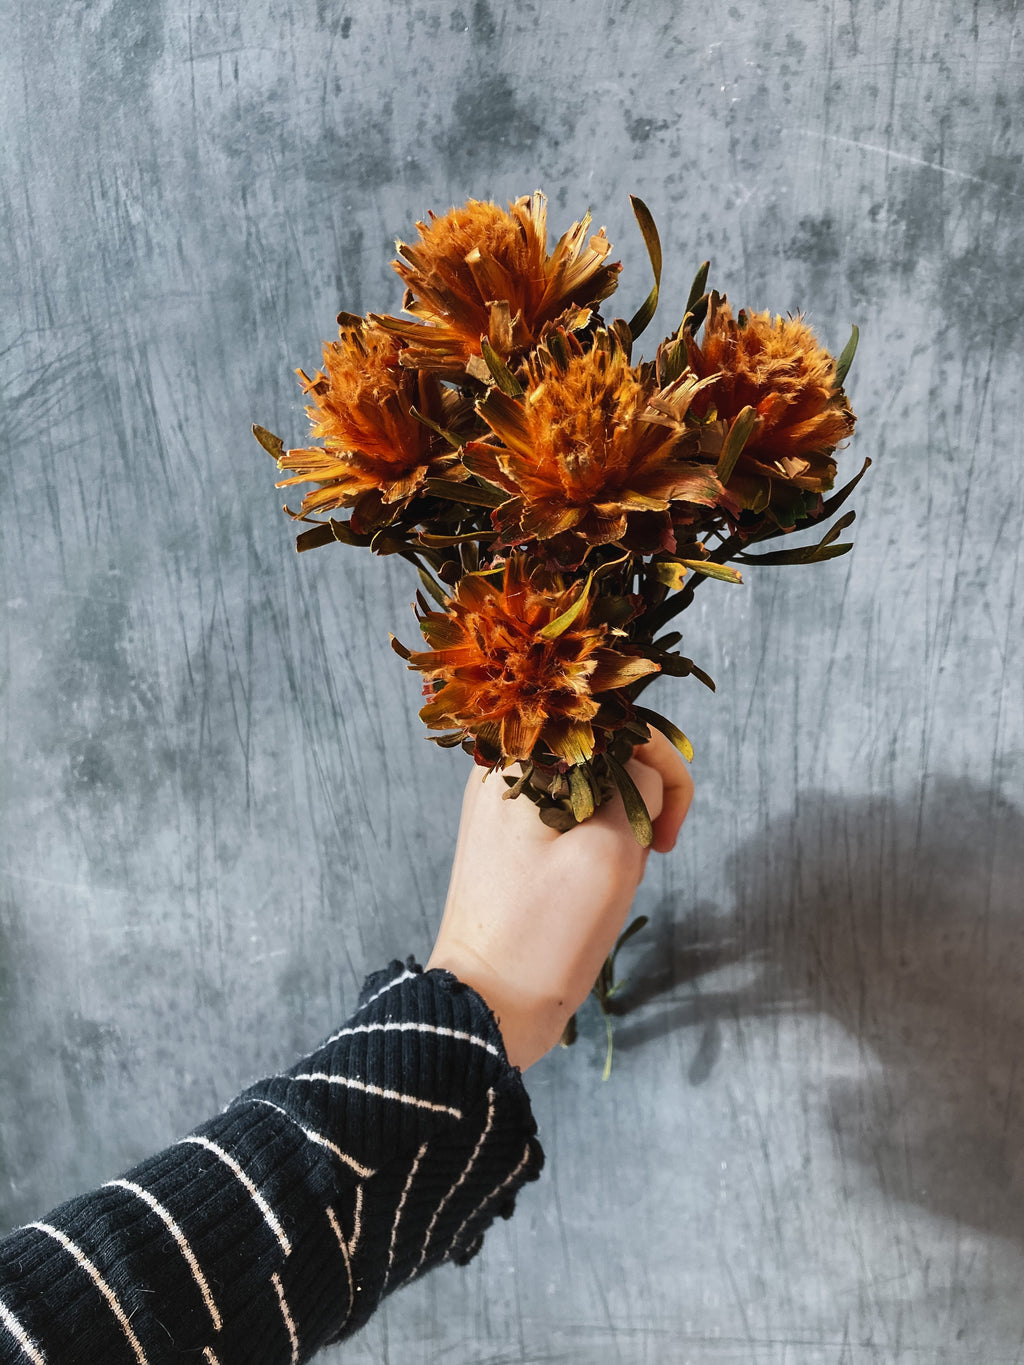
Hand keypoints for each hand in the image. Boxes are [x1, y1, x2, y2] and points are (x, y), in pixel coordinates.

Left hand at [425, 730, 693, 1069]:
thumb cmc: (546, 934)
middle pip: (608, 754)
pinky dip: (594, 845)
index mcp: (523, 759)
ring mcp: (501, 800)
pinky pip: (570, 817)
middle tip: (630, 865)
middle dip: (637, 808)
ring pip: (594, 788)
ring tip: (603, 885)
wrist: (486, 1006)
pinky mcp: (505, 833)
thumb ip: (638, 787)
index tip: (667, 835)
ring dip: (617, 831)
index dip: (663, 772)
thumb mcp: (611, 852)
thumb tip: (642, 771)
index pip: (622, 725)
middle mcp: (504, 765)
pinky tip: (586, 888)